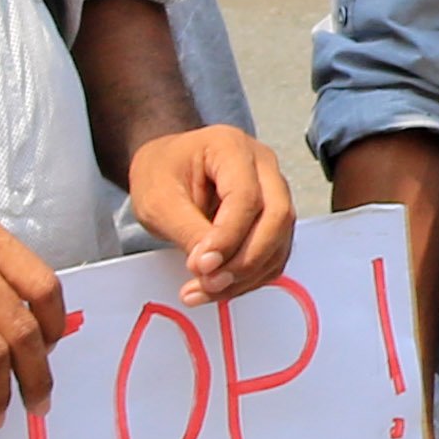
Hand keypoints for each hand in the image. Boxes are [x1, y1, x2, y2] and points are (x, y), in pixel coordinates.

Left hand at [125, 128, 299, 298]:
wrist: (166, 167)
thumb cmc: (160, 174)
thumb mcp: (159, 201)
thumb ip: (188, 230)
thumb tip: (210, 267)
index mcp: (232, 148)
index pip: (246, 196)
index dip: (228, 236)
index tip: (201, 266)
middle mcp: (263, 166)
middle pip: (277, 217)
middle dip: (245, 259)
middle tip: (208, 283)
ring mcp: (274, 190)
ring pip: (279, 240)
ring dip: (247, 274)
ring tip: (204, 291)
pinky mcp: (273, 217)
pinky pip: (274, 253)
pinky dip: (250, 277)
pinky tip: (219, 287)